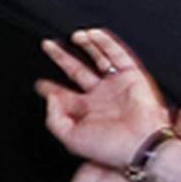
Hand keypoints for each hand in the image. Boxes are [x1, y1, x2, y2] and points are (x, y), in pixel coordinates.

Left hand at [36, 29, 173, 173]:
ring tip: (74, 36)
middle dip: (61, 58)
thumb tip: (51, 97)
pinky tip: (93, 34)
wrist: (141, 145)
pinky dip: (106, 43)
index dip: (50, 87)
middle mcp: (102, 97)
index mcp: (88, 112)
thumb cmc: (111, 147)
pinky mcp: (133, 77)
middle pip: (77, 71)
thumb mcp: (71, 139)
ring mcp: (117, 85)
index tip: (39, 83)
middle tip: (48, 45)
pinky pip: (119, 54)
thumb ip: (55, 119)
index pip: (64, 94)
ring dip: (86, 45)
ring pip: (99, 58)